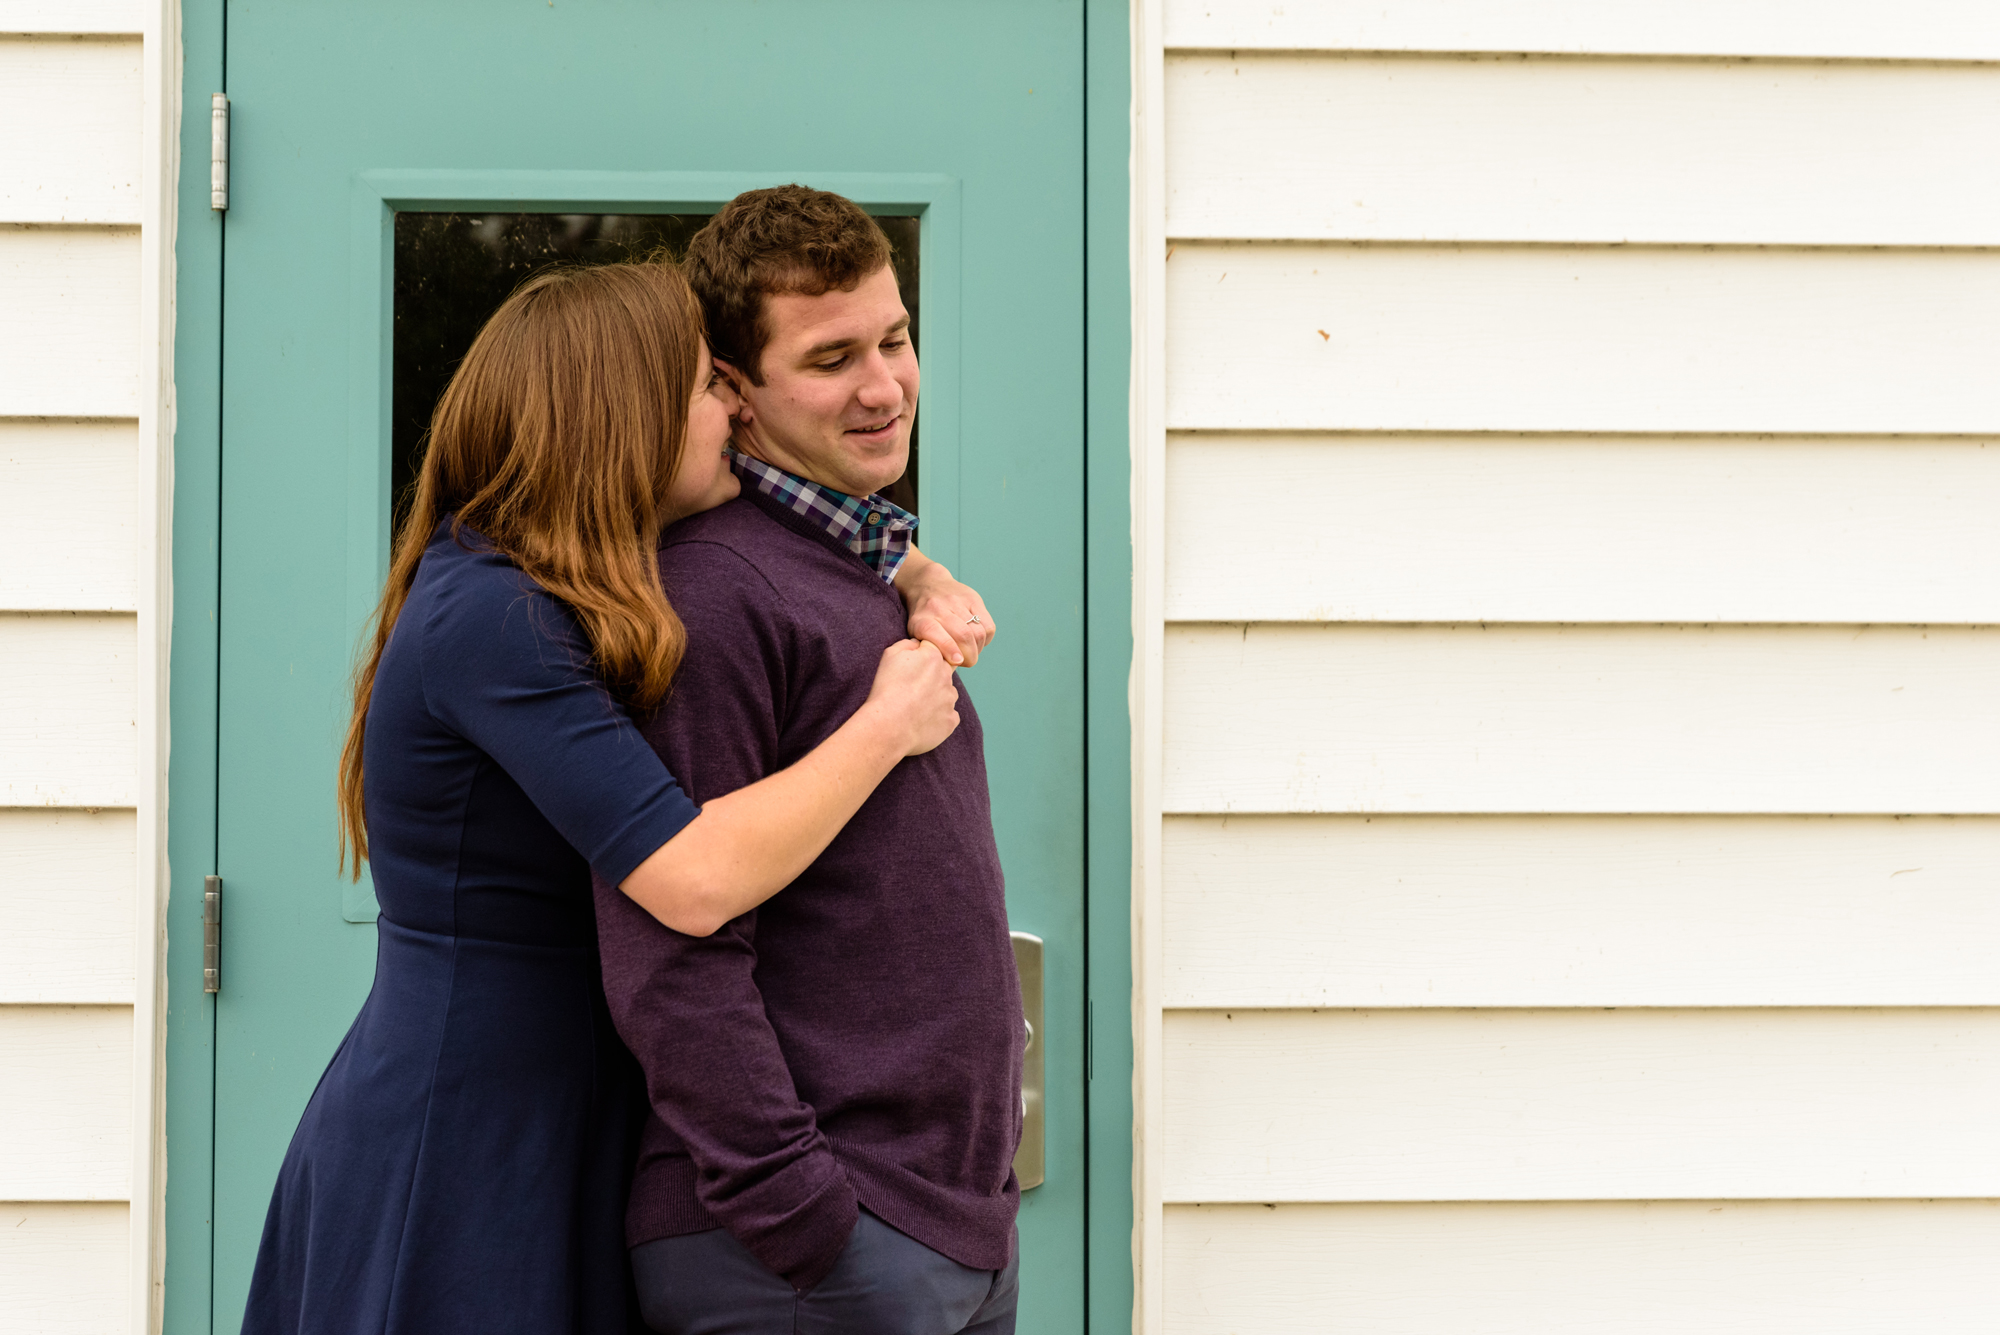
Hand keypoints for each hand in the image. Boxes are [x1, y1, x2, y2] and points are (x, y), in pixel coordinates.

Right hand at [860, 639, 961, 755]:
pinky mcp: (951, 720)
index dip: (919, 658)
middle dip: (929, 676)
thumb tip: (918, 644)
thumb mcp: (889, 655)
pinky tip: (921, 719)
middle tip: (910, 688)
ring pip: (946, 693)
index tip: (909, 669)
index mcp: (933, 657)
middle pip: (942, 671)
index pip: (933, 649)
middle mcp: (947, 676)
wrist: (889, 727)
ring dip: (935, 696)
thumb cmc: (886, 690)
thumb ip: (908, 644)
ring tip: (914, 706)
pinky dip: (938, 716)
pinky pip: (948, 714)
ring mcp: (950, 700)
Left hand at [897, 553, 996, 666]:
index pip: (938, 635)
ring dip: (978, 648)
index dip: (949, 650)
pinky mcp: (973, 599)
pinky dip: (986, 639)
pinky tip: (978, 640)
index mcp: (922, 620)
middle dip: (969, 655)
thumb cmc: (923, 617)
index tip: (956, 661)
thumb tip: (942, 668)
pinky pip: (988, 625)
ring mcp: (957, 602)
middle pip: (963, 635)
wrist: (928, 584)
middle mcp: (939, 608)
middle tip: (967, 661)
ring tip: (972, 651)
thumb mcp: (915, 632)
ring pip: (978, 632)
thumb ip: (928, 648)